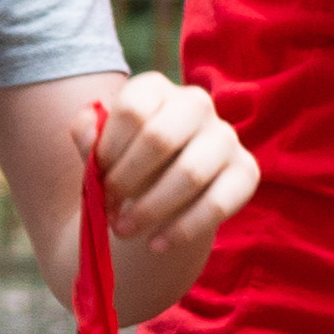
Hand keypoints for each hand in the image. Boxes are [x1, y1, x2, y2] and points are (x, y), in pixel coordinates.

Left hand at [74, 71, 256, 260]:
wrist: (162, 196)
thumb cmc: (126, 165)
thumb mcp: (101, 150)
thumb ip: (87, 135)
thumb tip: (88, 129)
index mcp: (156, 88)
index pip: (132, 110)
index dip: (109, 149)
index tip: (98, 177)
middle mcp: (196, 103)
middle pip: (159, 138)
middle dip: (127, 179)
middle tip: (108, 207)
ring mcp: (225, 136)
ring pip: (189, 174)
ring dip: (151, 208)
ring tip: (124, 230)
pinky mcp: (247, 171)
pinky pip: (218, 203)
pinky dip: (183, 229)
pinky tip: (156, 244)